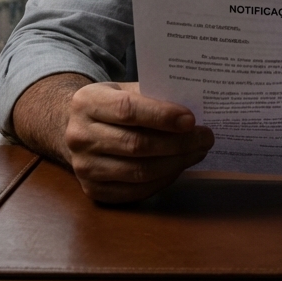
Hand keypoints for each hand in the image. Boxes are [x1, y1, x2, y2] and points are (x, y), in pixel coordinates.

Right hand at [14, 75, 213, 202]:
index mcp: (86, 102)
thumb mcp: (122, 89)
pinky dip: (163, 180)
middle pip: (137, 144)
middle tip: (206, 137)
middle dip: (179, 143)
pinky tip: (179, 167)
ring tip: (198, 151)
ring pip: (139, 171)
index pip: (128, 110)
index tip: (192, 119)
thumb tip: (193, 111)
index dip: (162, 116)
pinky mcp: (92, 190)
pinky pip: (136, 190)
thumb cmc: (110, 106)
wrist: (75, 129)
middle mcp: (79, 136)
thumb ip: (151, 96)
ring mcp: (83, 167)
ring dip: (176, 163)